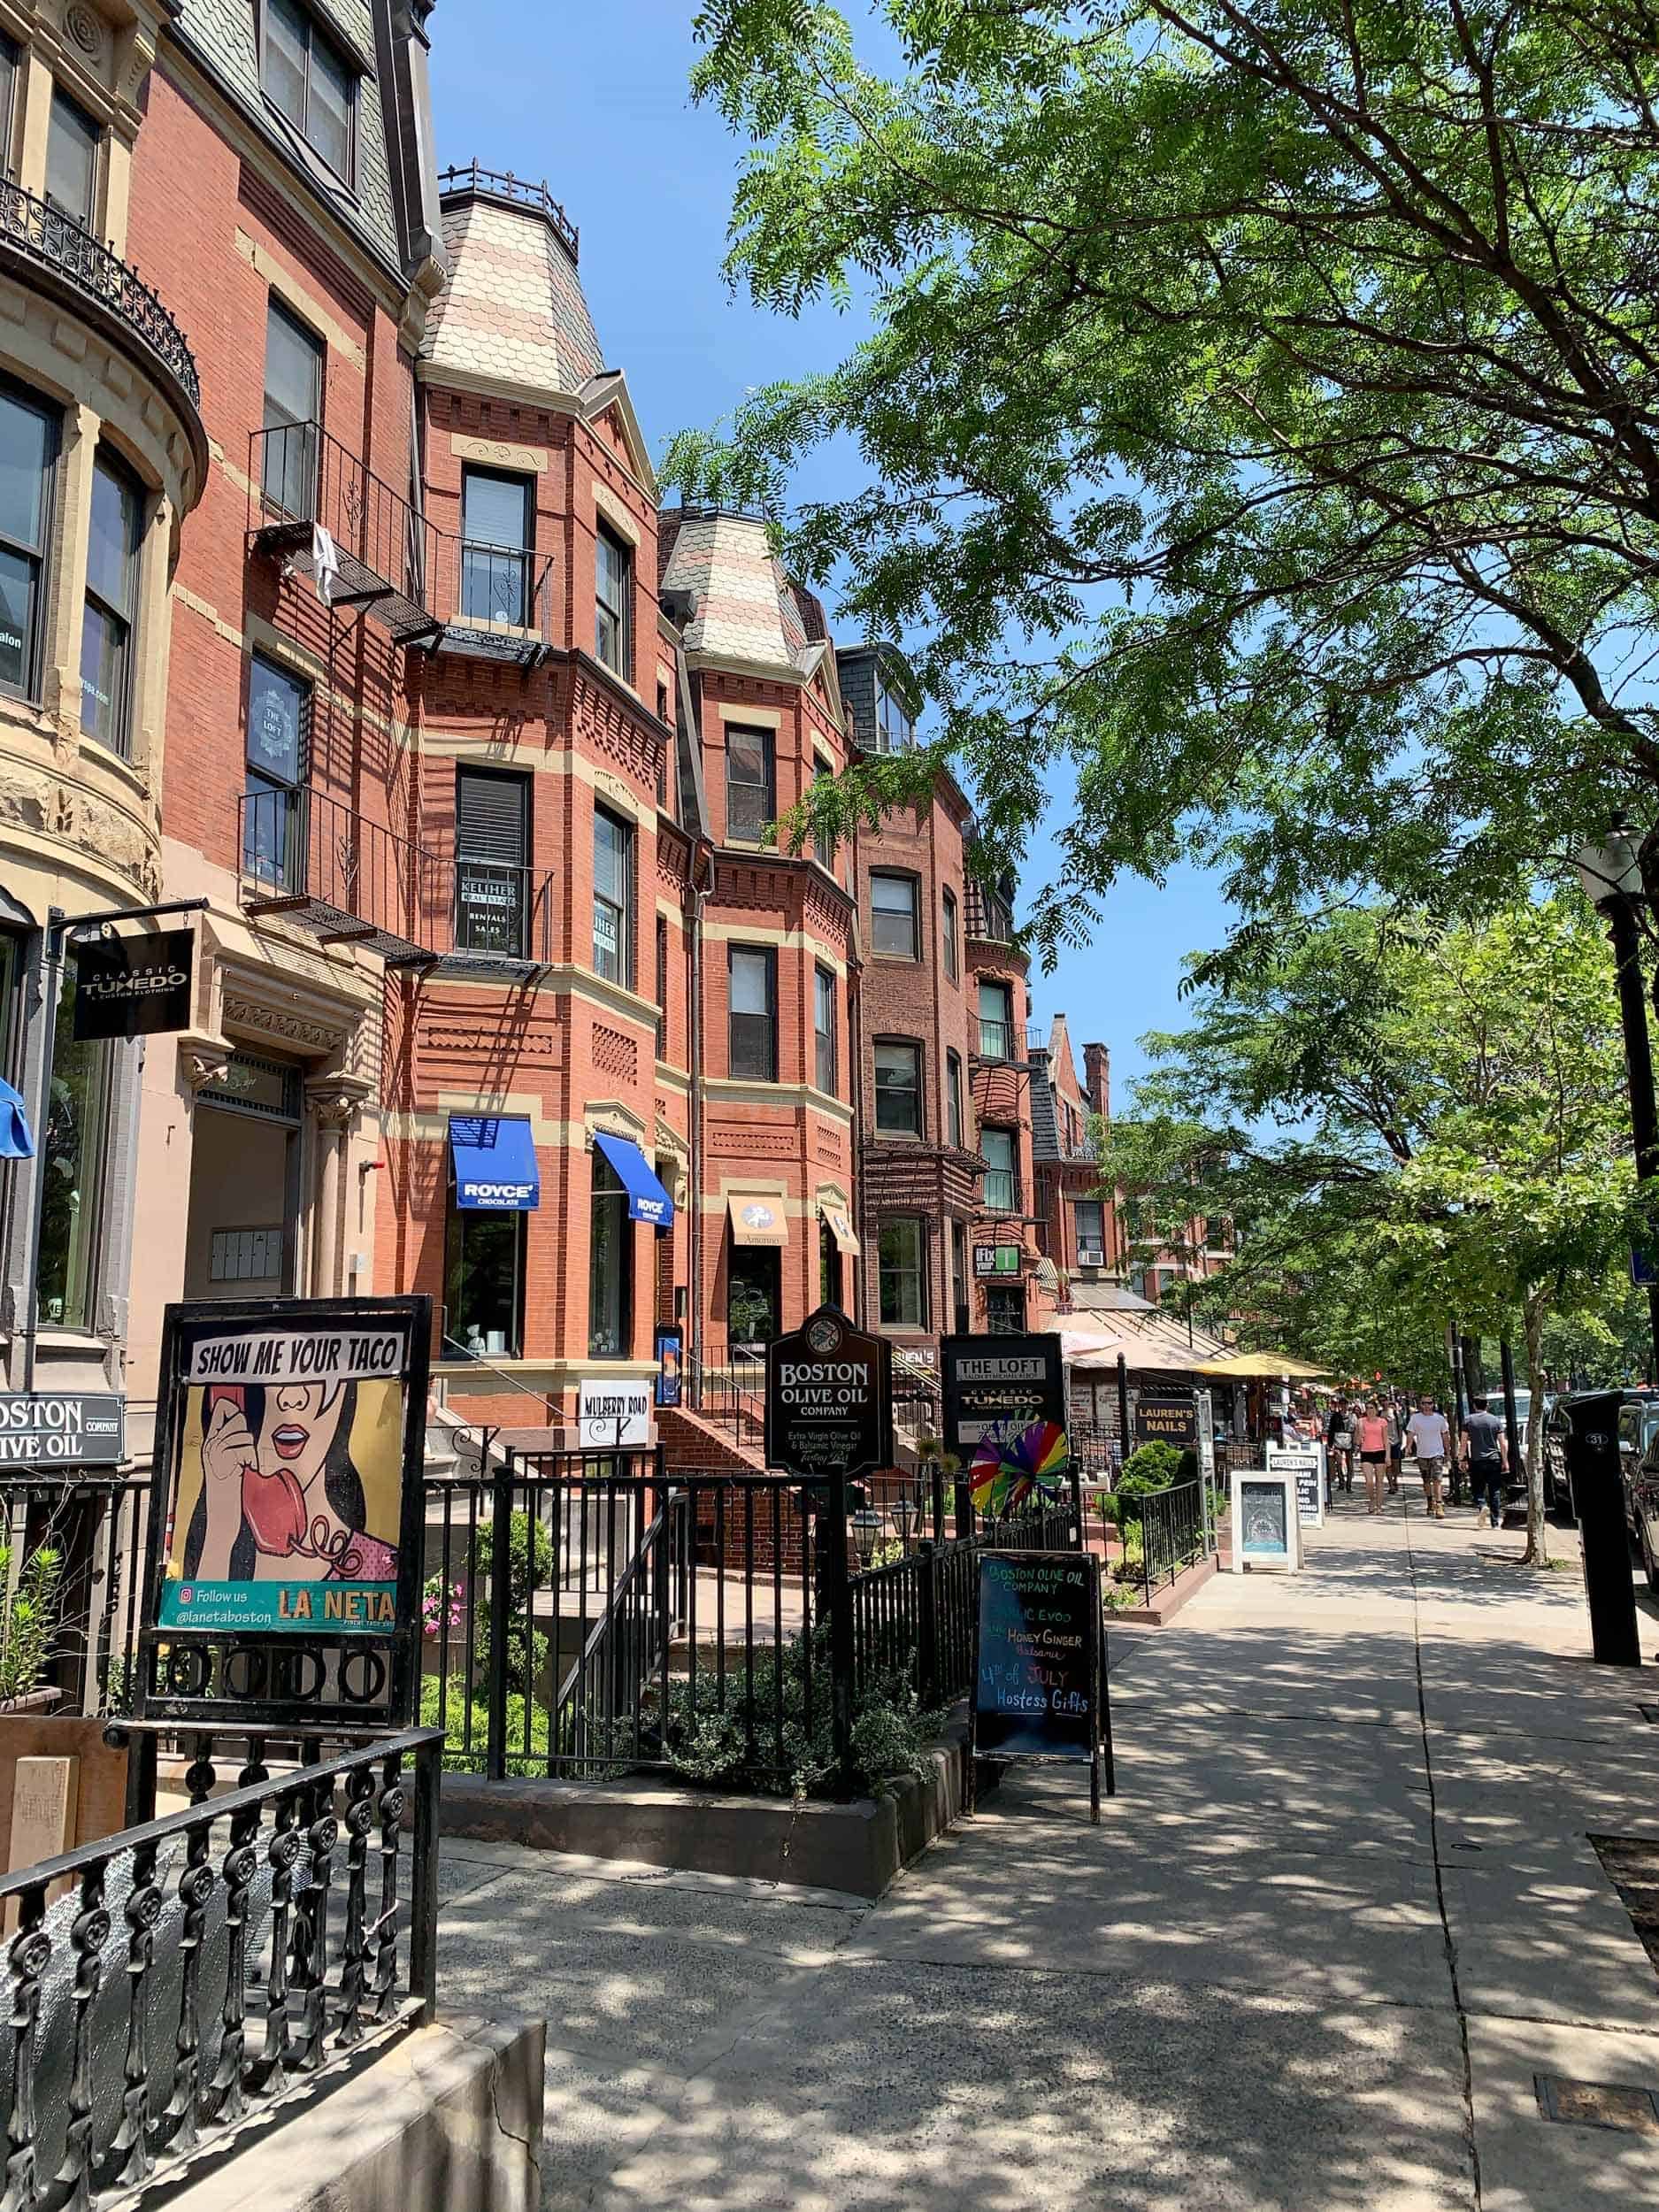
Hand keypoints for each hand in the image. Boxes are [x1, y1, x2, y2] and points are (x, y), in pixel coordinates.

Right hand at [199, 1396, 254, 1572]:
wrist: (220, 1516)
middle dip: (247, 1434)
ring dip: (250, 1450)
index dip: (234, 1408)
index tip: (240, 1419)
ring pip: (243, 1435)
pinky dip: (250, 1459)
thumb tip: (243, 1422)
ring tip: (244, 1465)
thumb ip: (233, 1443)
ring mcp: (215, 1454)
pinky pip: (244, 1450)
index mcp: (210, 1442)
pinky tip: (245, 1469)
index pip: (221, 1408)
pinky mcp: (223, 1463)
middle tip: (245, 1454)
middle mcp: (209, 1445)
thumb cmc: (227, 1491)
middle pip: (236, 1418)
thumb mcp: (228, 1462)